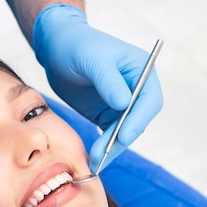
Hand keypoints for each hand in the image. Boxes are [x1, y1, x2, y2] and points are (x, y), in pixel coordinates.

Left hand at [33, 5, 162, 171]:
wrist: (57, 48)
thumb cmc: (76, 45)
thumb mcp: (91, 59)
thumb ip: (108, 80)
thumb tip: (124, 104)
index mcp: (141, 70)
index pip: (149, 100)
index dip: (138, 120)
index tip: (123, 136)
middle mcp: (136, 89)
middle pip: (138, 120)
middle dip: (122, 139)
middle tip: (103, 155)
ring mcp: (122, 103)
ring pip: (124, 132)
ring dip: (112, 148)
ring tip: (95, 161)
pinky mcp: (108, 114)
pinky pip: (111, 135)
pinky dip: (104, 147)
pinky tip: (94, 158)